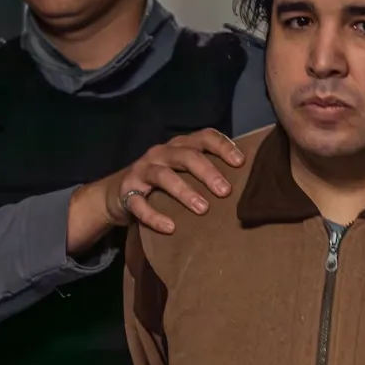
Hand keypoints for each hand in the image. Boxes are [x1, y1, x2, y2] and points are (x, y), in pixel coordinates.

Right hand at [67, 129, 244, 252]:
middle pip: (186, 156)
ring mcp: (142, 171)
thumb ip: (207, 170)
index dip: (223, 146)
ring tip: (203, 209)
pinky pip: (139, 203)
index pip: (204, 137)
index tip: (241, 162)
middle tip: (225, 192)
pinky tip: (170, 228)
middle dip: (207, 172)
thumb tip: (248, 181)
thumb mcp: (182, 170)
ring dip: (184, 192)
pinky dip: (154, 216)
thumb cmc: (162, 182)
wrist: (117, 192)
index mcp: (179, 146)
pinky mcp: (126, 191)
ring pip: (163, 176)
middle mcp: (160, 153)